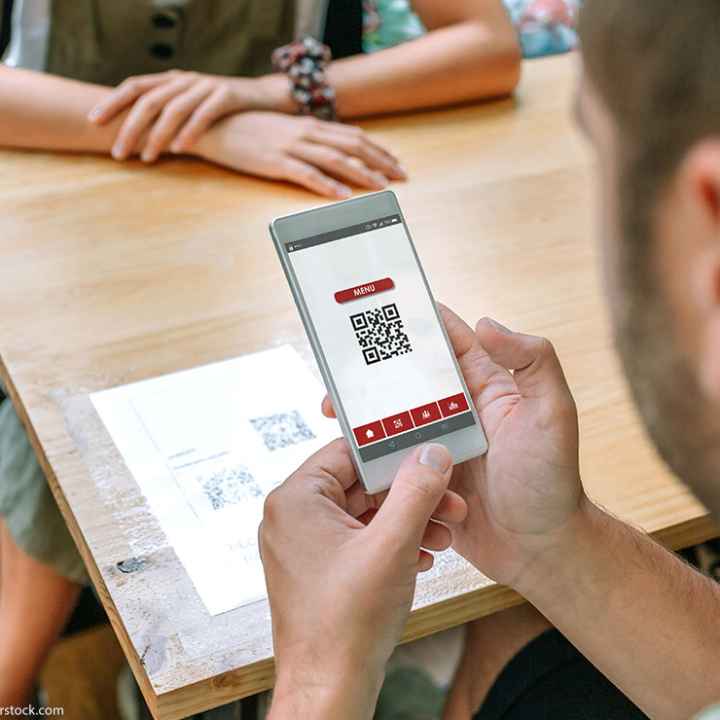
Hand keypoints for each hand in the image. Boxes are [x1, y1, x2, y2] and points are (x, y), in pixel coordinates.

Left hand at [87, 70, 291, 161]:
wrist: (265, 98)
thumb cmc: (224, 110)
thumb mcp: (192, 105)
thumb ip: (169, 113)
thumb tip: (138, 134)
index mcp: (172, 80)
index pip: (134, 87)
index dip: (112, 102)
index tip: (93, 122)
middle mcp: (185, 80)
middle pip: (149, 101)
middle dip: (130, 128)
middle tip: (119, 154)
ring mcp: (206, 86)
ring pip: (174, 109)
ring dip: (157, 135)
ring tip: (148, 159)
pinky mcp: (227, 96)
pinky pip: (205, 114)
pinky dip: (191, 131)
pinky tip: (180, 149)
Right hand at [194, 112, 405, 197]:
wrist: (214, 124)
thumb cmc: (248, 130)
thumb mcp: (283, 130)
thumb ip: (308, 138)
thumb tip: (329, 149)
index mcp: (310, 126)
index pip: (353, 136)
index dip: (377, 150)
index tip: (396, 163)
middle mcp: (306, 133)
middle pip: (352, 146)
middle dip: (379, 162)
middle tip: (400, 177)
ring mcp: (291, 146)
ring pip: (335, 159)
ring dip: (361, 174)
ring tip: (380, 187)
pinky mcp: (276, 162)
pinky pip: (306, 174)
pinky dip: (326, 184)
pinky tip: (342, 195)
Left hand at [260, 438, 466, 719]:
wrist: (330, 689)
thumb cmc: (346, 624)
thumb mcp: (392, 545)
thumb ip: (415, 491)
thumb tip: (431, 454)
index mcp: (296, 500)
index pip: (347, 452)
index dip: (392, 452)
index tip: (427, 453)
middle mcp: (293, 517)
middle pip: (360, 484)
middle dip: (409, 494)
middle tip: (448, 501)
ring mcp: (303, 545)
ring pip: (363, 514)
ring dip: (406, 520)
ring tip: (444, 533)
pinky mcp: (317, 568)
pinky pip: (358, 539)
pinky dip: (391, 542)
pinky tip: (423, 555)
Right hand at [321, 306, 584, 592]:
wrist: (538, 550)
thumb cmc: (551, 481)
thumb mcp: (553, 413)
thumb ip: (533, 362)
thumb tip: (486, 322)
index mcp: (487, 389)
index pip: (452, 344)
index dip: (422, 324)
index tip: (387, 308)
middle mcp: (460, 412)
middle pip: (411, 380)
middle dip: (377, 369)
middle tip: (342, 365)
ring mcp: (439, 446)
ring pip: (394, 418)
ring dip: (366, 412)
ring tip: (334, 409)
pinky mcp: (424, 478)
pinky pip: (391, 459)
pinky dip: (371, 453)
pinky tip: (348, 452)